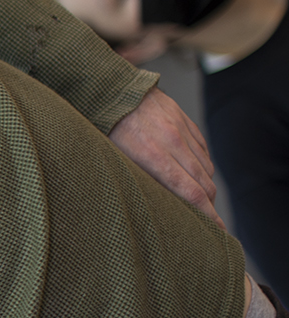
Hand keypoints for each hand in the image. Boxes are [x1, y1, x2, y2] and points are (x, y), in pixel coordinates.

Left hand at [109, 88, 221, 226]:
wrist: (107, 87)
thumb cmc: (100, 126)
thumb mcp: (110, 157)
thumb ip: (133, 179)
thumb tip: (151, 204)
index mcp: (151, 154)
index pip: (190, 191)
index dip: (207, 214)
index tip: (216, 230)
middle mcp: (172, 141)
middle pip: (203, 183)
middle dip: (208, 206)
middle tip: (208, 222)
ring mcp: (180, 128)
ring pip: (206, 167)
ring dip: (205, 186)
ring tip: (199, 201)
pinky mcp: (183, 119)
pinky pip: (202, 149)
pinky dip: (202, 165)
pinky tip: (193, 173)